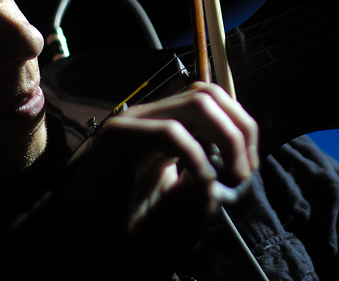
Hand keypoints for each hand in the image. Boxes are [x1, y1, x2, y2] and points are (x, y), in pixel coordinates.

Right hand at [63, 81, 258, 269]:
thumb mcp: (186, 198)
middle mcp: (152, 116)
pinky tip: (203, 180)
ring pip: (196, 103)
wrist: (89, 243)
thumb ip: (211, 174)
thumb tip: (237, 160)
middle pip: (210, 94)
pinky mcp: (119, 136)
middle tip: (243, 172)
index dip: (241, 126)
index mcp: (167, 125)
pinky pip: (170, 132)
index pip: (214, 101)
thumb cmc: (133, 225)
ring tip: (231, 175)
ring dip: (227, 137)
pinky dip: (196, 156)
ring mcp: (135, 121)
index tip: (249, 166)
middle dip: (239, 129)